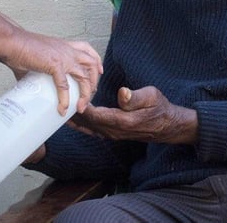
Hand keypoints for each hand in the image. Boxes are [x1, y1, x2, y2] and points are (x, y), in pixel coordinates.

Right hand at [0, 31, 102, 115]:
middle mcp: (68, 50)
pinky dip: (65, 99)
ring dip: (85, 93)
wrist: (12, 42)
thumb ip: (39, 71)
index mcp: (65, 46)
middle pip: (92, 64)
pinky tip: (62, 109)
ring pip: (84, 76)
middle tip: (90, 95)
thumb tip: (31, 87)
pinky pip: (64, 85)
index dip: (97, 61)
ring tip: (81, 106)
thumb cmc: (19, 48)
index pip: (88, 50)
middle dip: (94, 82)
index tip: (99, 72)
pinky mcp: (55, 64)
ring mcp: (63, 57)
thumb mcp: (37, 58)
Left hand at [69, 86, 196, 144]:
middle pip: (88, 122)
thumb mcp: (152, 96)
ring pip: (88, 127)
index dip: (82, 106)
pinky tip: (73, 120)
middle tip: (59, 99)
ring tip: (60, 110)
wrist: (167, 126)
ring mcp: (113, 134)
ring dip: (75, 120)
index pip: (96, 115)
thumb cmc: (159, 108)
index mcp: (123, 121)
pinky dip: (81, 124)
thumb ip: (135, 97)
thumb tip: (122, 93)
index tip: (72, 95)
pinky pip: (93, 130)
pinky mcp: (112, 134)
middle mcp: (115, 131)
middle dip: (74, 112)